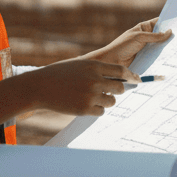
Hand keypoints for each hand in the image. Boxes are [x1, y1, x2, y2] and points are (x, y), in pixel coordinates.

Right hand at [23, 59, 137, 116]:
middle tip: (110, 91)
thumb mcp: (79, 65)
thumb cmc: (59, 74)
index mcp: (94, 66)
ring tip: (93, 98)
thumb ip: (97, 69)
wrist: (39, 87)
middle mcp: (94, 80)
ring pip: (112, 102)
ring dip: (106, 101)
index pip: (121, 71)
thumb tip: (118, 77)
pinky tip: (86, 105)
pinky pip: (101, 112)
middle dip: (118, 90)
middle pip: (120, 88)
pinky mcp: (84, 109)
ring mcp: (90, 95)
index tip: (137, 80)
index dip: (131, 76)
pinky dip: (97, 110)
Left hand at [85, 18, 172, 66]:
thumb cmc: (122, 46)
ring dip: (168, 47)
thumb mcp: (139, 37)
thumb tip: (169, 32)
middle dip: (170, 35)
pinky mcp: (147, 58)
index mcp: (143, 28)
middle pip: (161, 35)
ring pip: (160, 46)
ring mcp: (147, 48)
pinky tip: (173, 56)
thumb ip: (155, 36)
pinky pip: (157, 56)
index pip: (158, 23)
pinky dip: (164, 56)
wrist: (113, 62)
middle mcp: (146, 37)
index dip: (167, 21)